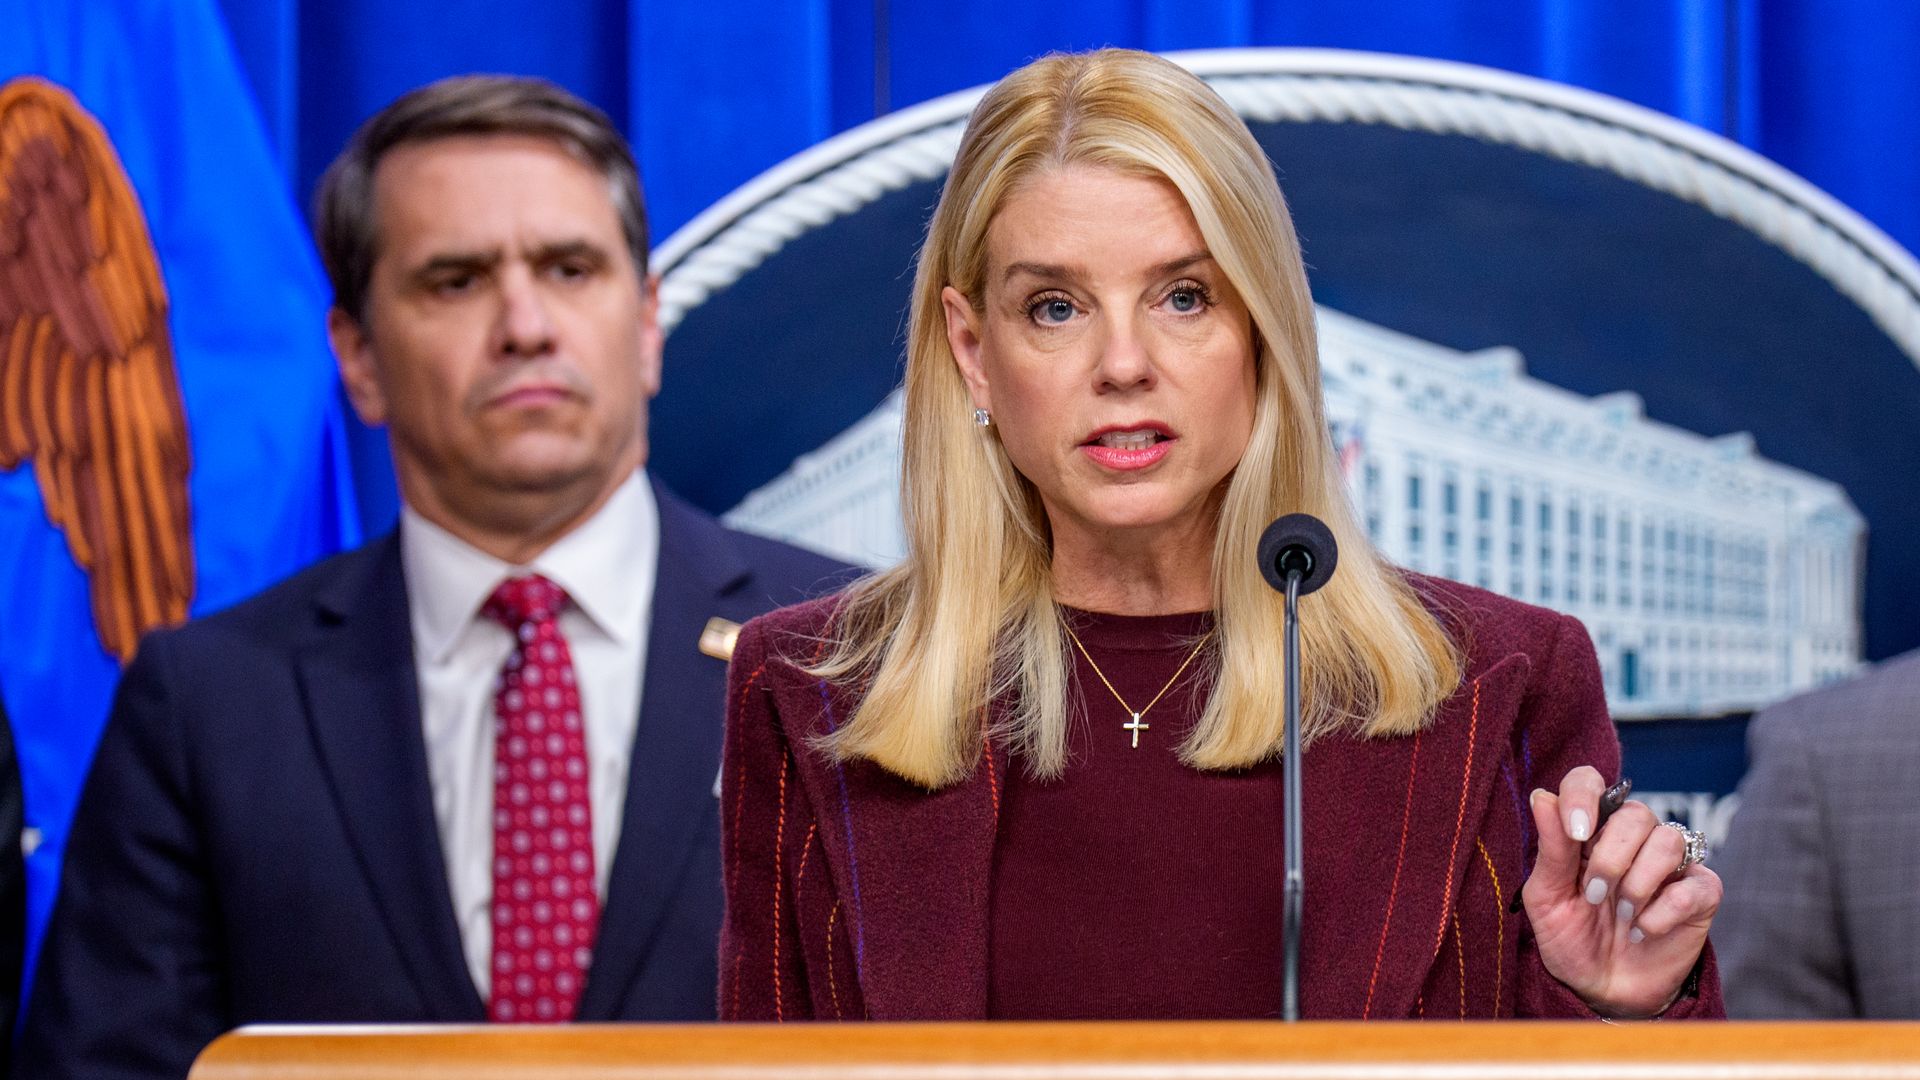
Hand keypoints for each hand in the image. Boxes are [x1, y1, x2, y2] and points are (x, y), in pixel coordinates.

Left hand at [1522, 765, 1721, 1016]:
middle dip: (1610, 858)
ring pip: (1669, 840)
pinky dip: (1662, 912)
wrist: (1602, 990)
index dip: (1584, 796)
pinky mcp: (1701, 893)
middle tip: (1594, 896)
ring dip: (1638, 883)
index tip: (1577, 832)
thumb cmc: (1570, 938)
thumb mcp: (1548, 898)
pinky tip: (1642, 930)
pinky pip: (1694, 884)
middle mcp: (1633, 838)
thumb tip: (1542, 796)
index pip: (1589, 781)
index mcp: (1590, 830)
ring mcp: (1671, 864)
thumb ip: (1551, 849)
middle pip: (1636, 813)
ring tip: (1622, 914)